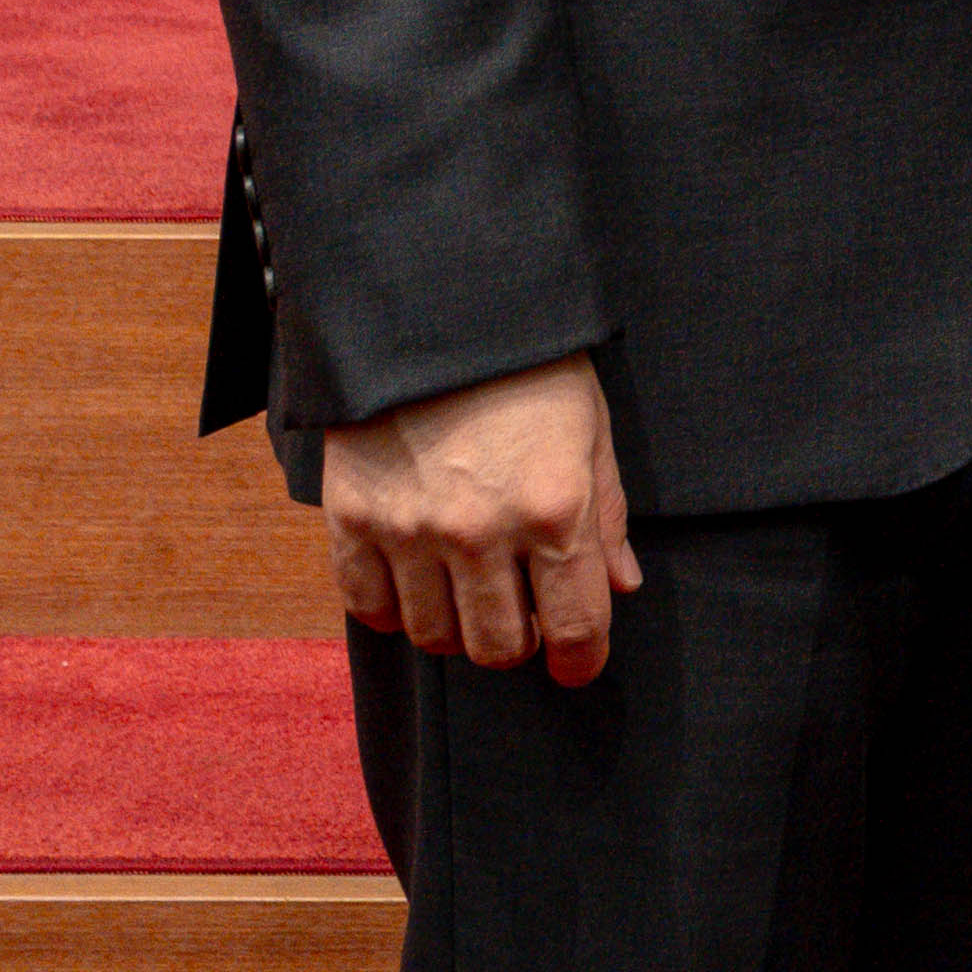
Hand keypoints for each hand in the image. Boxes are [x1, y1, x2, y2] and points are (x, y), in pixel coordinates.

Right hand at [321, 353, 639, 685]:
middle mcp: (481, 532)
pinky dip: (393, 611)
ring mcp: (410, 529)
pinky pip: (368, 607)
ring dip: (458, 629)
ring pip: (434, 637)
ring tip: (470, 594)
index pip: (575, 626)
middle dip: (521, 644)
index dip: (582, 660)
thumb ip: (606, 518)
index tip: (578, 664)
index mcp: (554, 508)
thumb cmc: (528, 364)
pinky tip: (415, 585)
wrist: (435, 308)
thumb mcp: (591, 430)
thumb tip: (620, 586)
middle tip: (524, 618)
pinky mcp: (352, 518)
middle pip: (500, 646)